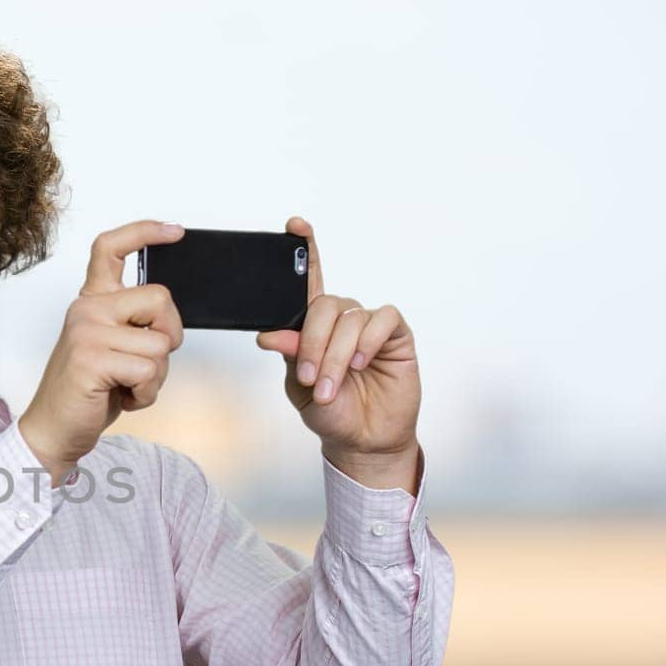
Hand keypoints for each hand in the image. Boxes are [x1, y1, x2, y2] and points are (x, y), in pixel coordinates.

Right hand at [20, 220, 184, 484]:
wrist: (55, 429)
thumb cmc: (89, 392)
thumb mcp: (113, 346)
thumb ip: (133, 323)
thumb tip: (169, 316)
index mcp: (91, 300)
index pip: (112, 248)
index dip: (146, 232)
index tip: (175, 231)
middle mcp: (86, 309)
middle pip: (161, 298)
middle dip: (169, 335)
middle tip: (146, 361)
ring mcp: (87, 332)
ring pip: (160, 343)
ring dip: (156, 376)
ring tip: (127, 385)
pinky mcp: (92, 360)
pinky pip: (148, 370)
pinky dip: (146, 393)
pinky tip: (122, 397)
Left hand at [254, 216, 421, 465]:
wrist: (361, 439)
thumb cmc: (330, 410)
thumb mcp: (300, 385)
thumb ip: (290, 355)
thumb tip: (269, 334)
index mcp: (312, 326)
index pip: (307, 281)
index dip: (304, 249)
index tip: (294, 225)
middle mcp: (340, 319)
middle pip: (323, 305)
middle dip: (312, 343)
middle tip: (308, 378)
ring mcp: (368, 325)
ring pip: (348, 318)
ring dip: (335, 355)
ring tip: (331, 386)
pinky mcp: (396, 335)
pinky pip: (382, 320)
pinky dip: (367, 341)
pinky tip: (361, 363)